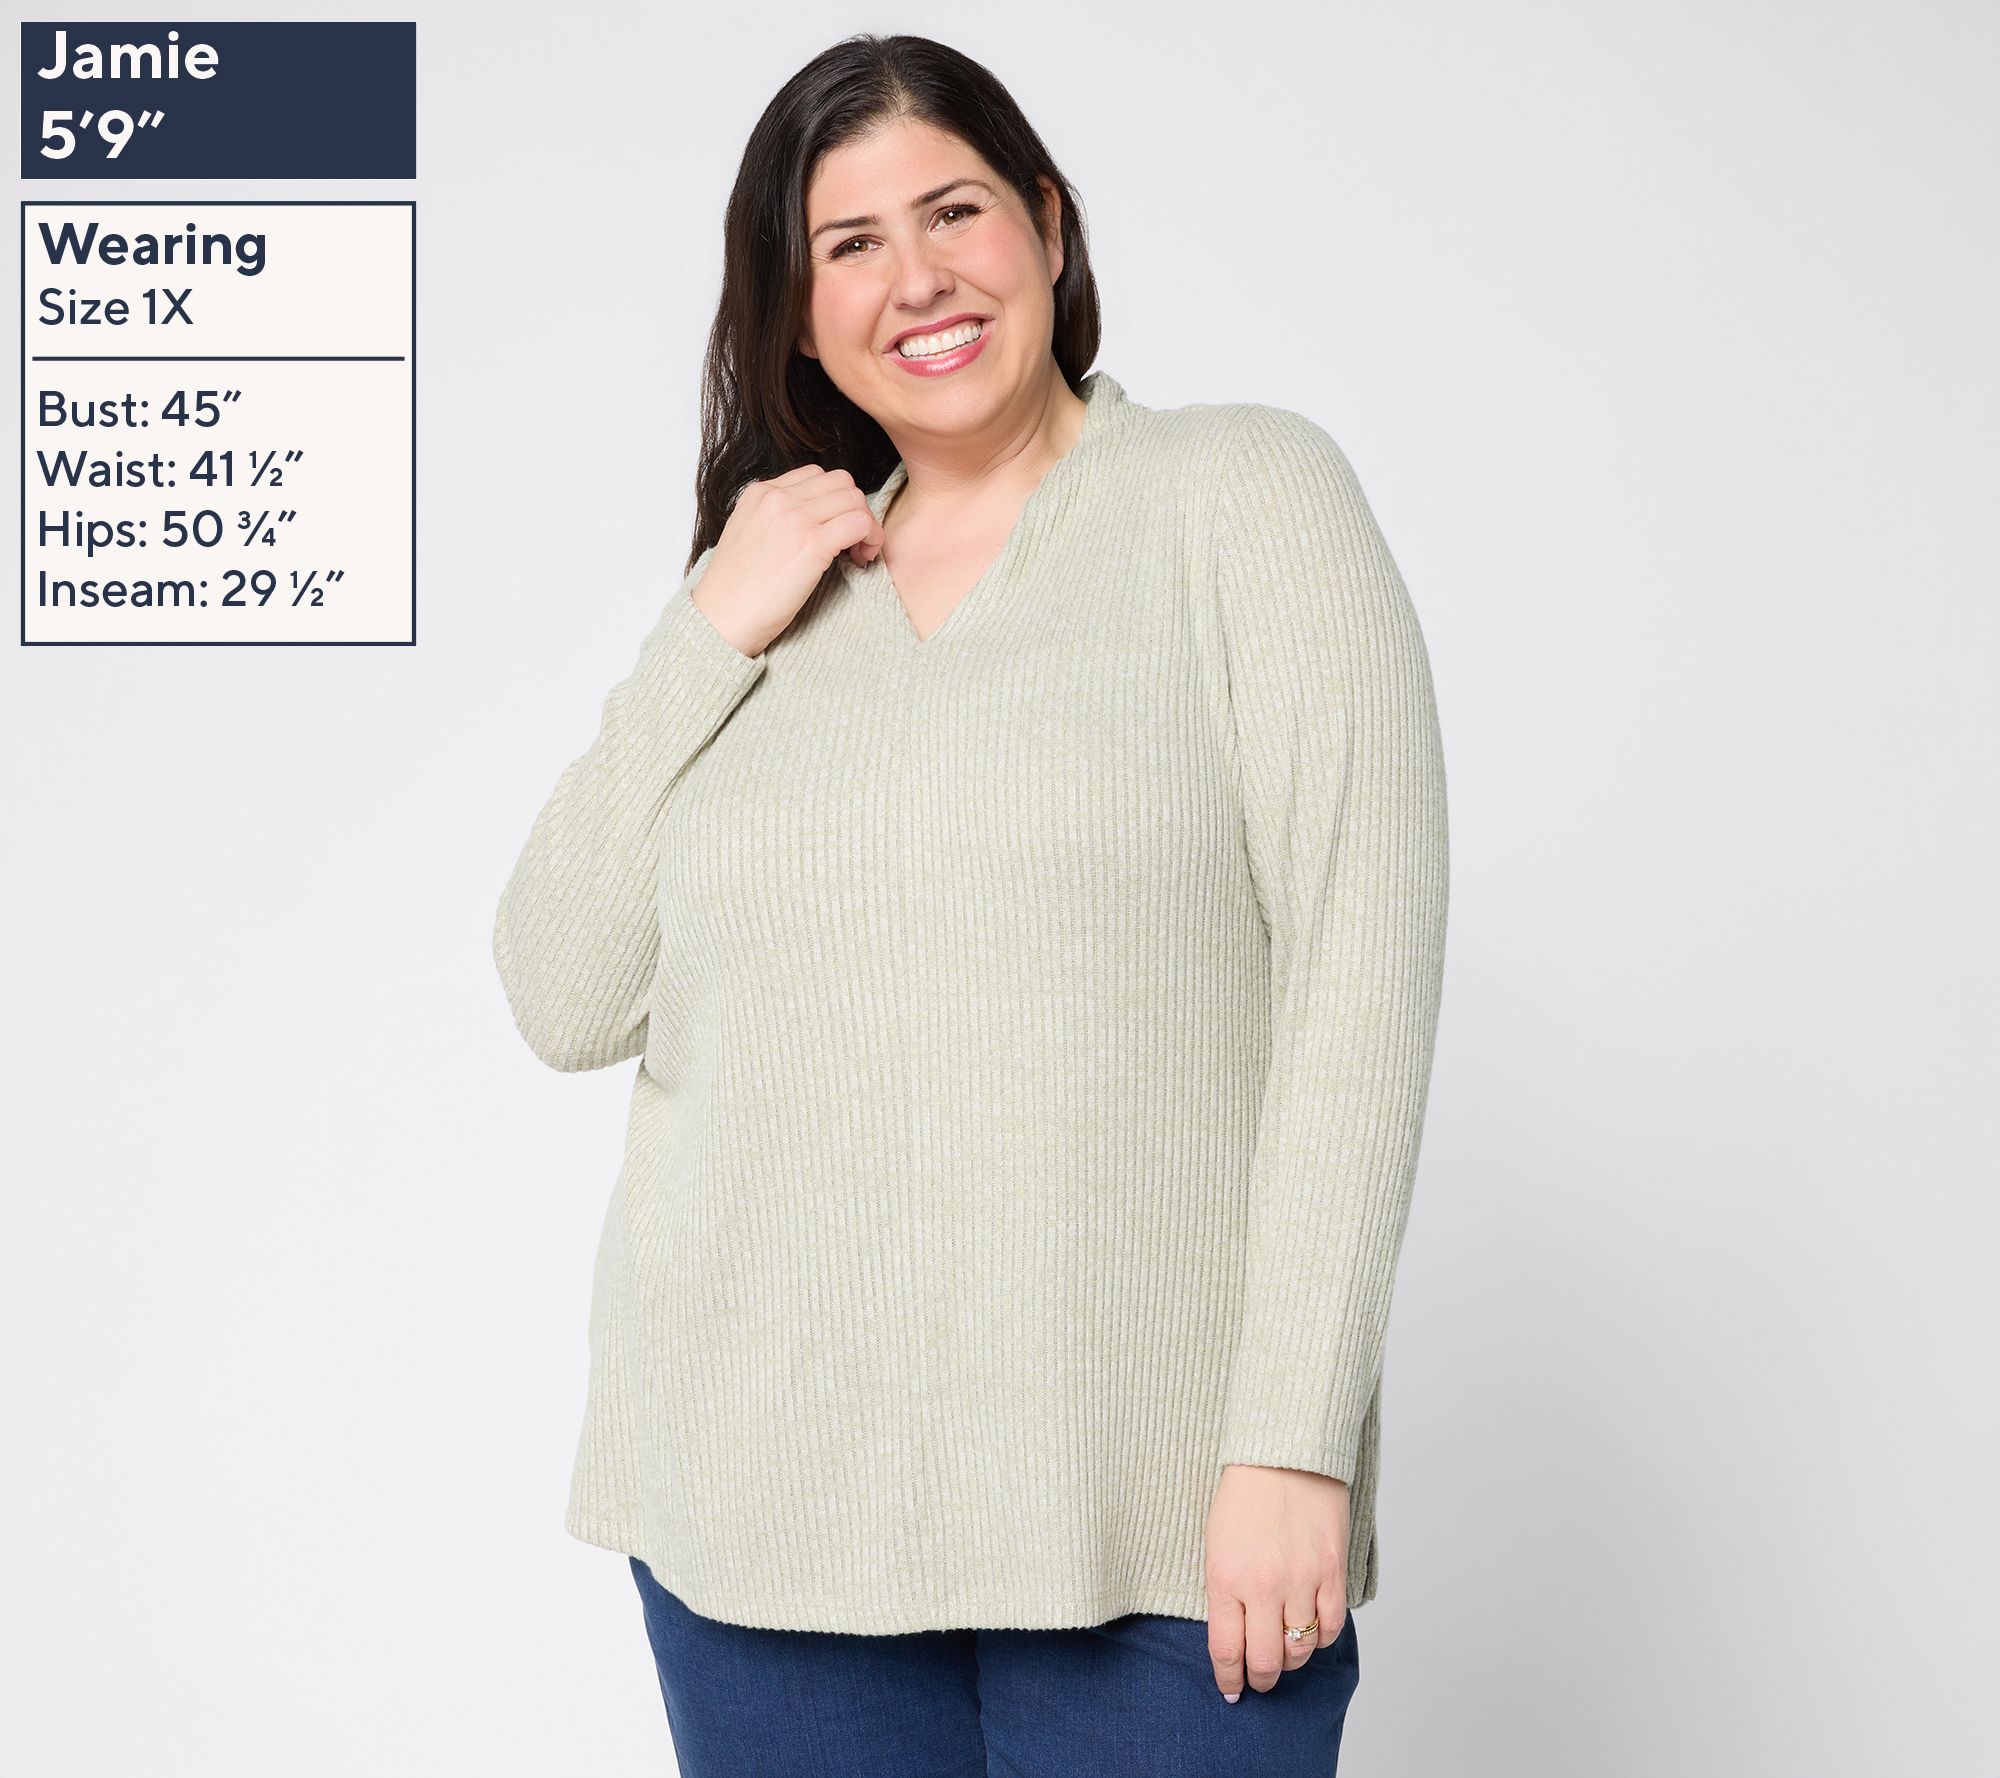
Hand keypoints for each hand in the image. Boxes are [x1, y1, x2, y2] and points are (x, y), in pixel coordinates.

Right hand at [691, 464, 885, 657]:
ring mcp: (795, 518)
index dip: (834, 501)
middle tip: (853, 542)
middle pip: (841, 482)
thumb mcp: (747, 534)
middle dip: (854, 509)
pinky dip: (871, 539)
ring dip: (866, 524)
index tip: (834, 529)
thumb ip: (773, 517)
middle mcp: (778, 498)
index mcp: (760, 492)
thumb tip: (810, 520)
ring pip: (855, 499)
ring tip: (858, 553)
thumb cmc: (736, 589)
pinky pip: (859, 523)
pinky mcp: (812, 544)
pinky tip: (860, 559)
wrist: (721, 618)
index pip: (816, 476)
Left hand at [1203, 1462, 1349, 1701]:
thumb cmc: (1244, 1494)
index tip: (1231, 1689)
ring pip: (1300, 1649)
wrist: (1284, 1453)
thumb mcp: (1216, 1543)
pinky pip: (1330, 1626)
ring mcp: (1302, 1580)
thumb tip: (1234, 1638)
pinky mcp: (1332, 1571)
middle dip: (1261, 1679)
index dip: (1229, 1678)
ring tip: (1285, 1651)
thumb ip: (1224, 1591)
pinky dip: (1320, 1637)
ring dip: (1292, 1659)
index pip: (1226, 1650)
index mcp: (1226, 1577)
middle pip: (1266, 1660)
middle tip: (1260, 1679)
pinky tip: (1311, 1629)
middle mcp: (1263, 1585)